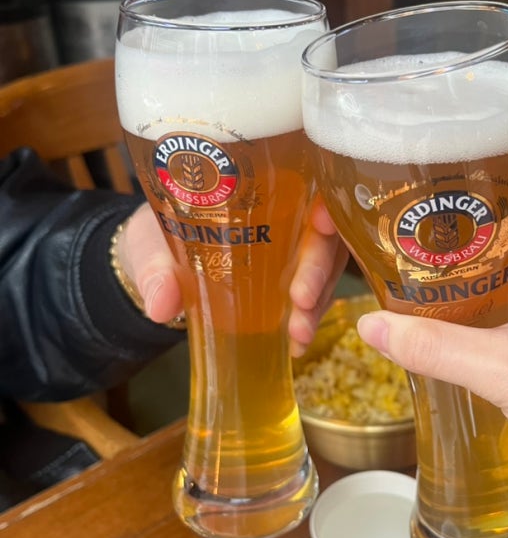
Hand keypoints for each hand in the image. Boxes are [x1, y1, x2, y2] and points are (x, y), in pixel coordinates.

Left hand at [117, 200, 346, 351]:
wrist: (156, 262)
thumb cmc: (158, 238)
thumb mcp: (151, 245)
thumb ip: (156, 269)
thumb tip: (162, 305)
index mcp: (262, 192)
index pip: (310, 191)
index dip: (324, 204)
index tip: (322, 223)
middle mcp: (288, 219)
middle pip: (325, 237)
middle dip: (320, 269)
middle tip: (303, 300)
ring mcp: (293, 253)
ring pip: (326, 271)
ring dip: (319, 302)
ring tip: (299, 333)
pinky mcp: (289, 283)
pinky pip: (313, 298)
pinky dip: (308, 320)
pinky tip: (297, 346)